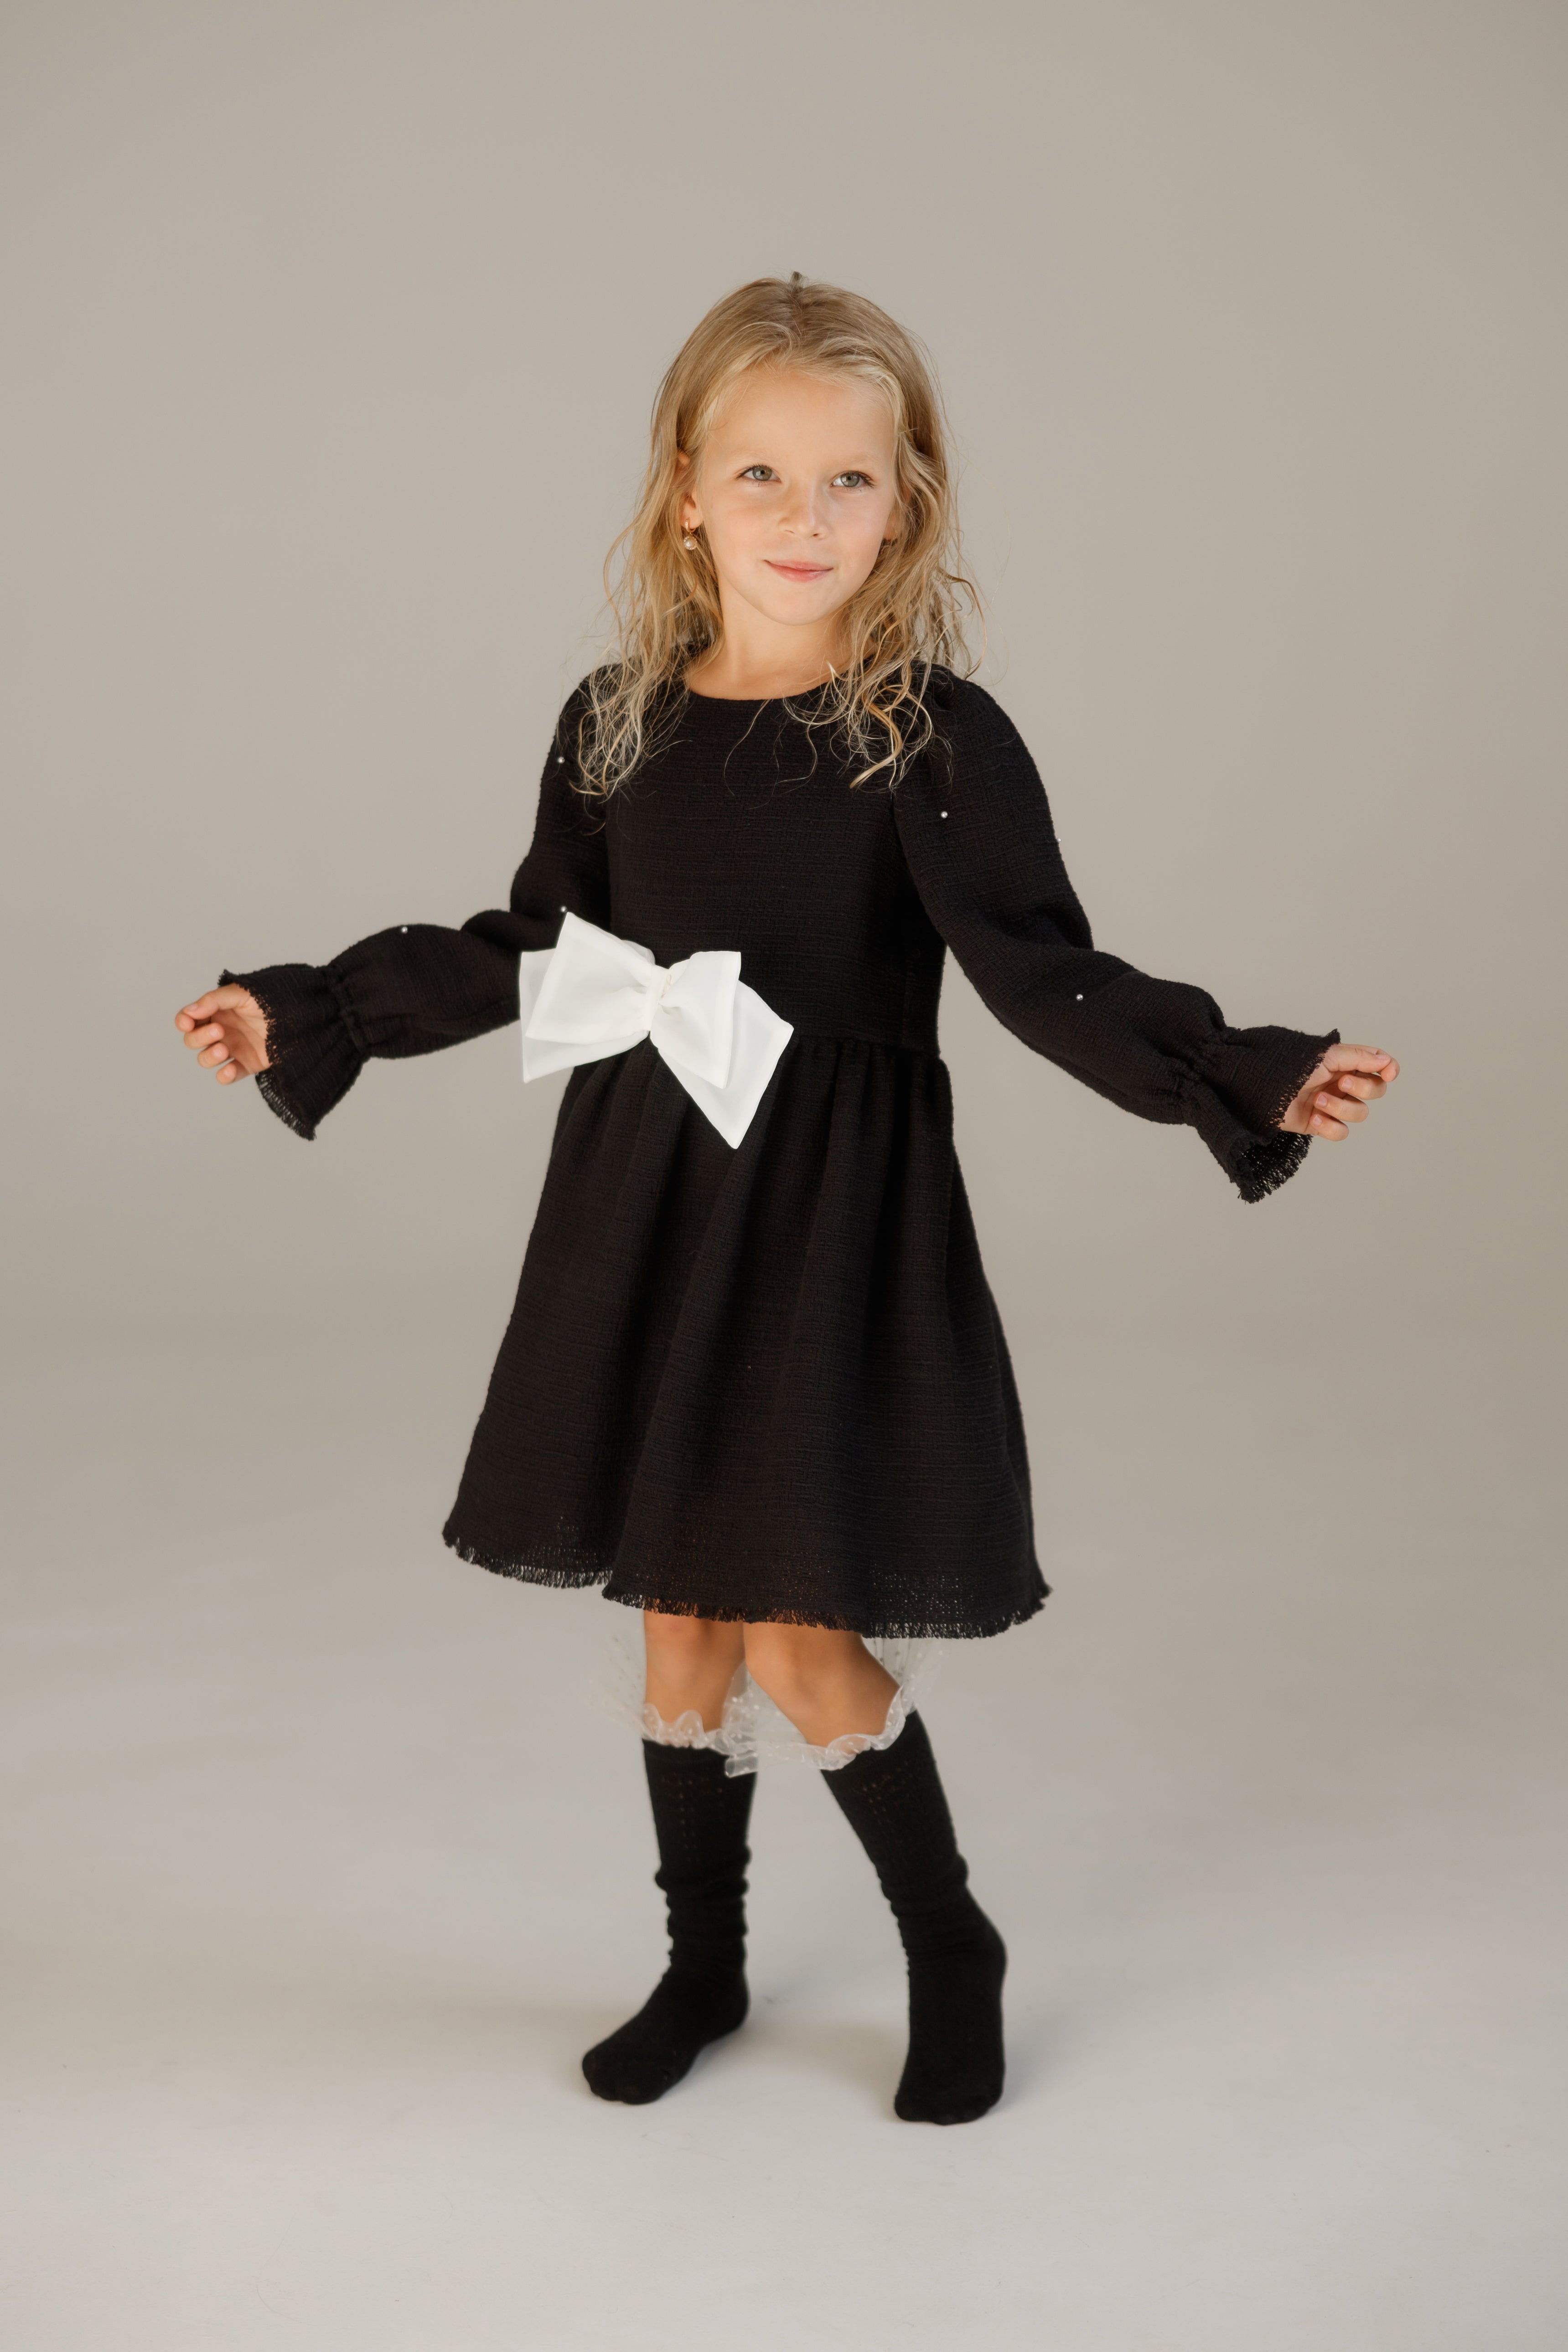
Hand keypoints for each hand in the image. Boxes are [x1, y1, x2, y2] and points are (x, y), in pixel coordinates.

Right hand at [175, 985, 270, 1085]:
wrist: (300, 1016)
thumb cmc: (271, 1000)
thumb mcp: (242, 993)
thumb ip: (214, 1000)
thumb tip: (190, 1011)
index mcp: (216, 1012)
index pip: (188, 1019)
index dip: (183, 1021)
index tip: (187, 1023)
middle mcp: (221, 1031)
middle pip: (193, 1041)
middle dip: (199, 1037)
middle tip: (219, 1031)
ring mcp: (232, 1049)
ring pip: (205, 1060)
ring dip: (209, 1057)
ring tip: (224, 1049)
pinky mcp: (247, 1064)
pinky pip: (227, 1076)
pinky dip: (225, 1076)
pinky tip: (231, 1068)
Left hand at [1278, 1042, 1398, 1140]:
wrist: (1259, 1087)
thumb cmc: (1289, 1066)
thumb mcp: (1325, 1056)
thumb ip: (1358, 1058)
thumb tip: (1385, 1061)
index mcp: (1345, 1062)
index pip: (1378, 1065)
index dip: (1389, 1069)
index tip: (1387, 1074)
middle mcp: (1342, 1083)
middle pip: (1375, 1090)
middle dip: (1362, 1088)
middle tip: (1339, 1083)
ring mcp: (1332, 1104)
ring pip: (1359, 1113)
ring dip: (1341, 1108)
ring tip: (1317, 1100)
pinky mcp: (1319, 1123)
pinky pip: (1340, 1132)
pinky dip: (1329, 1127)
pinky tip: (1314, 1118)